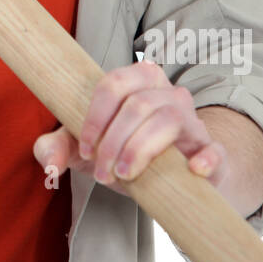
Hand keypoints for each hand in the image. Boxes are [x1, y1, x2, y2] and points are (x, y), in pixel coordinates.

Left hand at [32, 58, 229, 196]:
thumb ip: (61, 147)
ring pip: (169, 119)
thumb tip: (48, 161)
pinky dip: (205, 157)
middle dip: (113, 141)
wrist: (177, 179)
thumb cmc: (127, 152)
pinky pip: (214, 148)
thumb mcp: (90, 149)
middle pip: (139, 104)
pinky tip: (192, 170)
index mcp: (139, 82)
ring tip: (124, 177)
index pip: (114, 83)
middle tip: (102, 174)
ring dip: (140, 149)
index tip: (85, 150)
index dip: (95, 117)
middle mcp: (169, 94)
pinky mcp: (212, 152)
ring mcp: (194, 121)